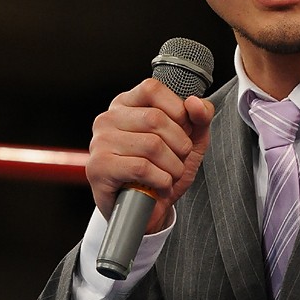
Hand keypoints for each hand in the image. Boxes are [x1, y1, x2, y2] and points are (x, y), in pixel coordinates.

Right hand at [86, 78, 213, 233]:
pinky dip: (161, 180)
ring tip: (169, 176)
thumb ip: (200, 117)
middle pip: (155, 119)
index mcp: (126, 105)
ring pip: (152, 145)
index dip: (177, 110)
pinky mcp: (99, 168)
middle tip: (178, 161)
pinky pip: (141, 167)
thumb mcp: (191, 140)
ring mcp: (100, 143)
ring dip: (172, 167)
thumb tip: (195, 103)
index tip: (183, 132)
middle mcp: (108, 119)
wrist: (148, 211)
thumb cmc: (164, 170)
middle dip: (179, 145)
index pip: (152, 89)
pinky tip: (159, 185)